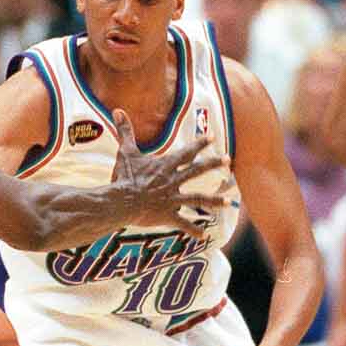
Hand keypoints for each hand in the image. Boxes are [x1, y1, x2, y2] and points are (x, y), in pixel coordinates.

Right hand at [111, 110, 232, 236]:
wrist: (121, 202)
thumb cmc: (123, 177)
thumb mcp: (125, 152)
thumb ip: (125, 131)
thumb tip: (117, 110)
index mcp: (165, 166)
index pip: (186, 152)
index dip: (199, 144)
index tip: (212, 137)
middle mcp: (173, 181)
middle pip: (197, 171)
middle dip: (214, 164)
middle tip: (228, 160)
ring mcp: (172, 199)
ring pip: (198, 199)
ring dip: (214, 200)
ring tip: (228, 202)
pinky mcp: (167, 215)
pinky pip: (183, 223)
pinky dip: (193, 230)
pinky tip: (204, 235)